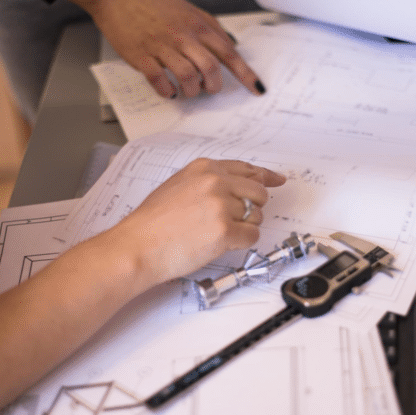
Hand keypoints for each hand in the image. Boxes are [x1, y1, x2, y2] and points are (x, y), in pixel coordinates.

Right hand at [63, 0, 265, 98]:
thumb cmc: (153, 4)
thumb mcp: (188, 9)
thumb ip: (209, 28)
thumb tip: (229, 47)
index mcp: (198, 24)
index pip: (228, 52)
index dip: (245, 73)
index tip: (256, 88)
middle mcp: (183, 35)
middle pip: (210, 68)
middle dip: (214, 86)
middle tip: (210, 89)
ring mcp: (162, 46)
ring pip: (188, 77)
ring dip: (192, 91)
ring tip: (188, 90)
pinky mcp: (142, 57)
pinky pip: (160, 81)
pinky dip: (168, 92)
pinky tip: (169, 90)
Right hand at [111, 158, 285, 282]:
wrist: (137, 246)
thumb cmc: (151, 223)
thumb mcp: (178, 186)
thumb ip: (207, 183)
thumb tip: (234, 188)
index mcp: (204, 169)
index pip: (247, 169)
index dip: (266, 176)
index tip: (278, 179)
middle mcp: (215, 182)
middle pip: (258, 192)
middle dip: (252, 208)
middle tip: (234, 221)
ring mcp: (221, 206)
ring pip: (256, 216)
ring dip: (243, 227)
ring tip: (216, 233)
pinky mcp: (224, 230)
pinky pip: (252, 236)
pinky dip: (242, 242)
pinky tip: (221, 243)